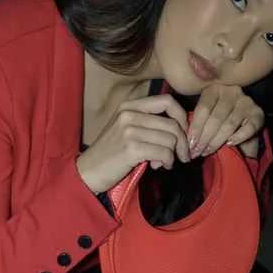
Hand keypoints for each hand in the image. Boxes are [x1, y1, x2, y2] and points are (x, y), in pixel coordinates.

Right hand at [75, 92, 192, 196]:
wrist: (88, 171)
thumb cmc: (111, 152)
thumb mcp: (126, 129)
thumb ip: (149, 124)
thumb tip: (181, 128)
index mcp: (130, 105)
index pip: (167, 101)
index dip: (181, 116)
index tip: (183, 132)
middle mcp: (129, 114)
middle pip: (173, 123)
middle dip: (182, 142)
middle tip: (182, 155)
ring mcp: (130, 130)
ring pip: (170, 139)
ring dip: (172, 154)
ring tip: (163, 162)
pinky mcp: (132, 148)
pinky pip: (164, 153)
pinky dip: (167, 162)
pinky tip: (159, 166)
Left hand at [186, 83, 264, 159]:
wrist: (242, 122)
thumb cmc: (219, 119)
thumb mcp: (207, 116)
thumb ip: (198, 123)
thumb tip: (189, 141)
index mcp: (214, 90)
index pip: (203, 108)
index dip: (196, 128)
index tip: (190, 144)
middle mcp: (231, 92)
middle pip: (216, 117)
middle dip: (204, 138)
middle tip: (197, 152)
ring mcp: (246, 101)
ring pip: (229, 124)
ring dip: (217, 141)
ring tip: (208, 151)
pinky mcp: (258, 113)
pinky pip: (249, 127)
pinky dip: (239, 136)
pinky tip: (230, 144)